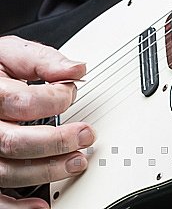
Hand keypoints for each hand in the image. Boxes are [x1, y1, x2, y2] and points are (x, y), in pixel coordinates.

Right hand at [0, 35, 94, 206]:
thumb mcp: (10, 54)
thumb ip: (41, 60)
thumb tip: (76, 69)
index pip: (21, 101)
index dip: (53, 98)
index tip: (71, 92)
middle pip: (14, 141)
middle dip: (56, 141)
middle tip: (86, 134)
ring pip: (8, 170)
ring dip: (46, 170)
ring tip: (77, 162)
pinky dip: (16, 207)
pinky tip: (42, 206)